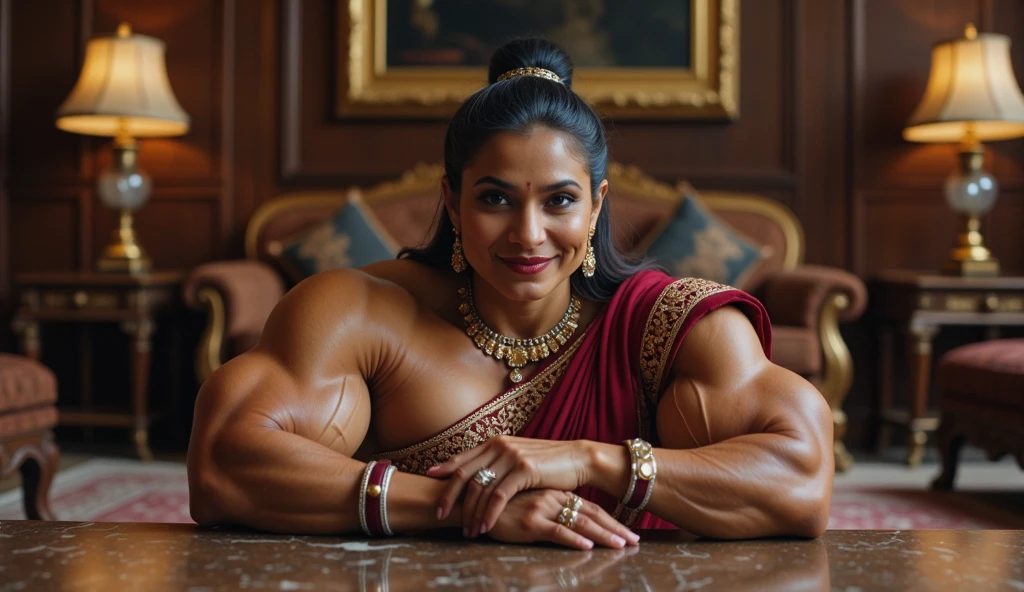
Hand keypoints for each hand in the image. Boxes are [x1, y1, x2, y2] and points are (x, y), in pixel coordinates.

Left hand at [426, 435, 588, 535]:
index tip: (429, 481)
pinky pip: (499, 495)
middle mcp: (499, 445)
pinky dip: (489, 513)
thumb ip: (498, 464)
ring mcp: (511, 456)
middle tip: (440, 515)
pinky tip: (485, 526)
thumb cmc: (548, 463)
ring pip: (480, 488)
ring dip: (471, 512)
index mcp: (495, 442)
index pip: (463, 458)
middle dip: (449, 496)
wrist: (577, 458)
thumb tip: (479, 477)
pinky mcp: (524, 469)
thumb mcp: (518, 459)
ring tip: (467, 530)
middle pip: (464, 473)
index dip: (445, 470)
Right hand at [486, 489, 639, 550]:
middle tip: (636, 542)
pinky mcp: (530, 521)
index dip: (610, 520)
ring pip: (580, 523)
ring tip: (622, 546)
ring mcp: (542, 508)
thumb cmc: (499, 504)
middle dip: (615, 529)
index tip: (628, 532)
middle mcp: (552, 497)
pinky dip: (574, 540)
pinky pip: (557, 531)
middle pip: (591, 514)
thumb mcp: (528, 502)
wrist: (471, 500)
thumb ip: (546, 507)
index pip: (589, 507)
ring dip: (603, 536)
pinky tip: (589, 547)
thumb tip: (566, 519)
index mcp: (554, 493)